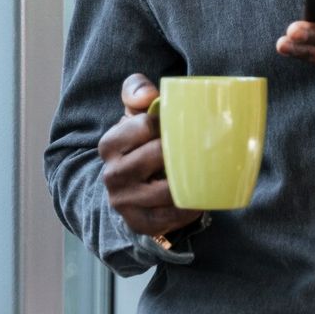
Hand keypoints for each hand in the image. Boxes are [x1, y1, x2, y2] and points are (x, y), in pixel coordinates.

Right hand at [98, 74, 204, 237]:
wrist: (132, 185)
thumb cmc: (142, 141)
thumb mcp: (135, 113)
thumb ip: (136, 90)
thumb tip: (149, 95)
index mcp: (110, 144)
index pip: (144, 125)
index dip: (167, 123)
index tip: (182, 124)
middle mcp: (112, 174)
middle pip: (156, 155)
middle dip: (179, 151)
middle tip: (200, 147)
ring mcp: (123, 201)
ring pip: (165, 191)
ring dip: (188, 182)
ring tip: (204, 172)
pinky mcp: (138, 223)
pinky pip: (168, 218)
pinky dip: (187, 210)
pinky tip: (198, 199)